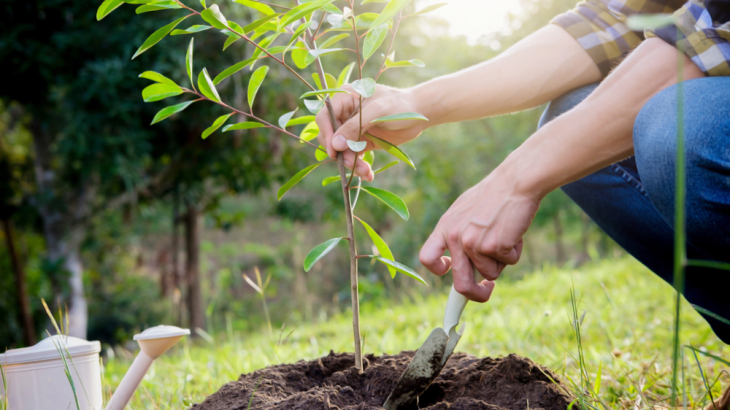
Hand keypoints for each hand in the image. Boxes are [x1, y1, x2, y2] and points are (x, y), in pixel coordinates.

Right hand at [315, 84, 428, 180]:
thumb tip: (335, 144)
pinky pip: (353, 156)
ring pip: (342, 150)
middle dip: (341, 152)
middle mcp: (346, 114)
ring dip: (351, 163)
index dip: (327, 133)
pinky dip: (359, 166)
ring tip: (366, 172)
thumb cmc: (399, 106)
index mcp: (345, 98)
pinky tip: (368, 174)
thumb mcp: (377, 112)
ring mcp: (353, 129)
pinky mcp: (362, 141)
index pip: (325, 116)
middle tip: (352, 164)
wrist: (420, 114)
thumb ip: (355, 127)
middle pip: (331, 136)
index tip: (334, 151)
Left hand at [418, 169, 539, 301]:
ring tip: (506, 234)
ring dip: (502, 260)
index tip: (449, 271)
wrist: (515, 182)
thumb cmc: (494, 196)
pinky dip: (515, 252)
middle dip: (475, 294)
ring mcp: (474, 243)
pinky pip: (509, 262)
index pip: (427, 258)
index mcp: (445, 227)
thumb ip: (459, 234)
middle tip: (486, 291)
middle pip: (460, 283)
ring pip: (491, 272)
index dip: (438, 270)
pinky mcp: (495, 246)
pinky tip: (515, 231)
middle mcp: (456, 238)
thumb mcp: (465, 211)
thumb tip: (460, 265)